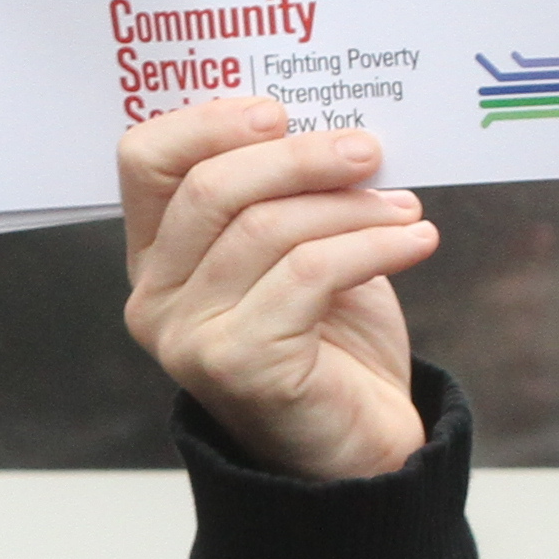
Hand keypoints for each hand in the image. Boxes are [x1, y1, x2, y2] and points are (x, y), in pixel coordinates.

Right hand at [117, 96, 440, 481]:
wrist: (357, 446)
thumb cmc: (329, 341)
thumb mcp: (298, 250)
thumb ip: (288, 194)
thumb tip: (333, 125)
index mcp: (156, 256)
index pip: (144, 162)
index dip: (206, 122)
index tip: (279, 113)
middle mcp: (155, 298)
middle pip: (210, 189)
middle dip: (298, 157)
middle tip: (366, 150)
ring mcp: (189, 337)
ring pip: (266, 229)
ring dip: (349, 207)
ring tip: (404, 209)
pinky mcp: (239, 365)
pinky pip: (307, 275)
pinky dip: (371, 247)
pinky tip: (414, 242)